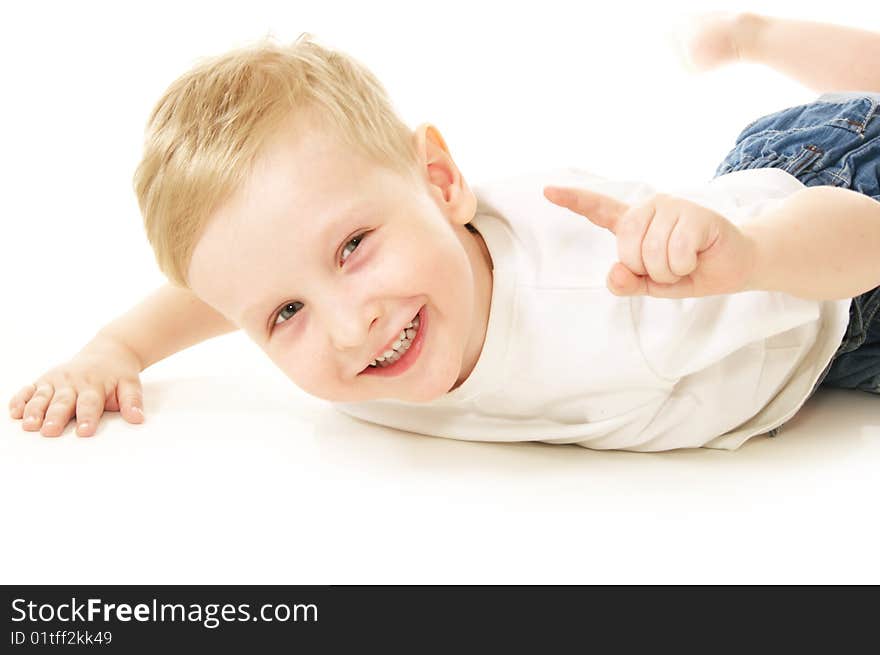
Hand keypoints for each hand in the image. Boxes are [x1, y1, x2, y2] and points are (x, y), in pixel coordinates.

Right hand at [8, 335, 145, 436]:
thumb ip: (132, 401)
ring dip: (34, 411)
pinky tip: (15, 412)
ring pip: (42, 397)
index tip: (84, 432)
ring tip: (29, 424)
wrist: (108, 351)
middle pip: (63, 402)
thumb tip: (137, 417)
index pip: (90, 404)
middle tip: (49, 431)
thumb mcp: (130, 384)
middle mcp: (73, 382)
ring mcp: (56, 381)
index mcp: (94, 385)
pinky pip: (29, 390)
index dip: (87, 418)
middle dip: (56, 417)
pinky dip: (20, 400)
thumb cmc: (118, 374)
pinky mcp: (44, 380)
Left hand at [543, 185, 755, 297]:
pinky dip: (684, 267)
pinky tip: (697, 256)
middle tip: (669, 267)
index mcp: (634, 223)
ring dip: (669, 271)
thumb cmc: (689, 270)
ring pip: (651, 254)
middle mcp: (650, 208)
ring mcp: (672, 207)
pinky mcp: (695, 213)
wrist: (734, 266)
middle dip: (646, 270)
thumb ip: (627, 282)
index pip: (599, 210)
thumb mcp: (651, 285)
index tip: (547, 190)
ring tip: (685, 262)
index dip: (573, 201)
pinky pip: (675, 252)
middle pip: (627, 248)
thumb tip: (614, 272)